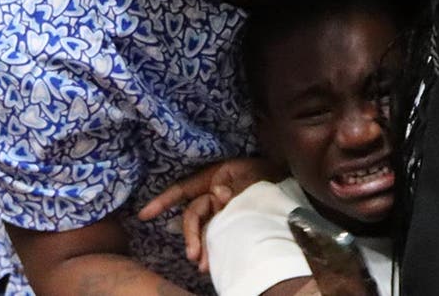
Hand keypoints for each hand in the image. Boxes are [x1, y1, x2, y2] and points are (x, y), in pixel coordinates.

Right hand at [138, 158, 283, 271]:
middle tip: (193, 255)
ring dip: (202, 245)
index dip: (164, 201)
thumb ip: (231, 185)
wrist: (293, 192)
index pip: (184, 188)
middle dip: (191, 234)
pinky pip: (219, 236)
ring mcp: (223, 211)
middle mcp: (216, 195)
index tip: (144, 216)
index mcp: (217, 177)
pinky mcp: (233, 224)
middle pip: (194, 214)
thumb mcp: (251, 174)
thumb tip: (218, 195)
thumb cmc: (272, 176)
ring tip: (204, 265)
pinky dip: (215, 249)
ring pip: (205, 229)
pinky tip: (213, 263)